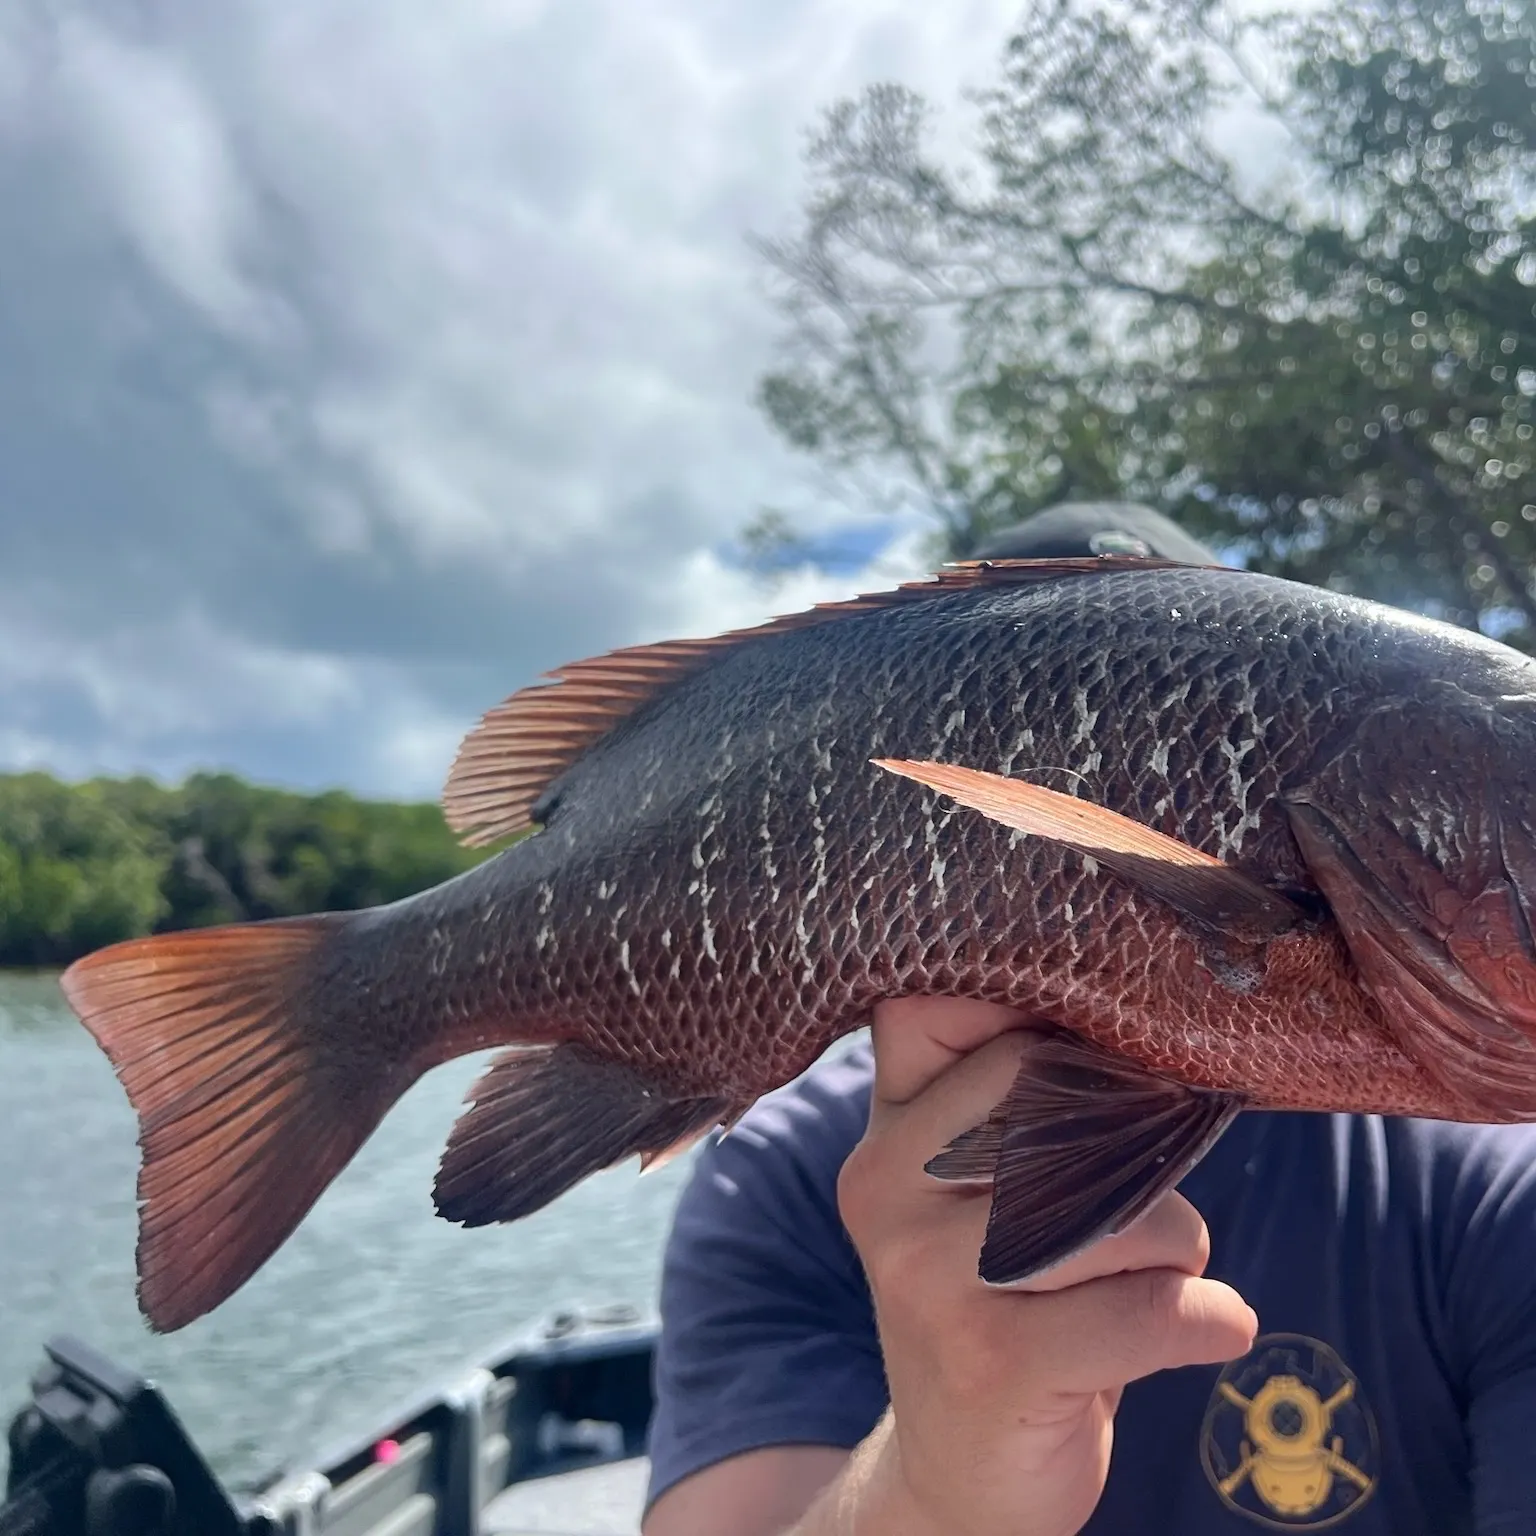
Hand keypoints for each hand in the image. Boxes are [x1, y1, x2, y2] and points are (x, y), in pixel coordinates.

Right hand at [806, 998, 1256, 1535]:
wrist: (962, 1473)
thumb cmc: (1001, 1304)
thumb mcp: (977, 1197)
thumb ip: (1015, 1107)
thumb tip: (1144, 1027)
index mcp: (886, 1140)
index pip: (939, 1016)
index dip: (1023, 1007)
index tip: (1094, 1054)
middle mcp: (887, 1193)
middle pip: (1053, 1091)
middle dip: (1138, 1138)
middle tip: (1151, 1190)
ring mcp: (928, 1279)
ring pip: (1117, 1207)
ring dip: (1177, 1244)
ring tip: (1163, 1277)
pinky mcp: (991, 1364)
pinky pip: (1146, 1310)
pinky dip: (1205, 1317)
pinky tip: (1213, 1327)